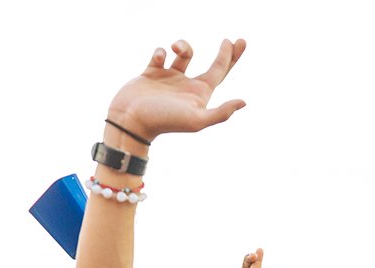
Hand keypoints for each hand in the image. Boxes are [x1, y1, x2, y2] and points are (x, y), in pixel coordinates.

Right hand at [106, 39, 246, 142]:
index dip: (231, 57)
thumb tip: (243, 102)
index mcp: (198, 94)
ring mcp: (169, 79)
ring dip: (182, 45)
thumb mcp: (195, 119)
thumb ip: (220, 113)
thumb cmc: (163, 121)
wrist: (131, 121)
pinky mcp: (151, 74)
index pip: (220, 72)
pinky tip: (159, 58)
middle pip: (210, 64)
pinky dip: (159, 52)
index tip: (239, 40)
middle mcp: (186, 86)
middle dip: (223, 52)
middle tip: (230, 39)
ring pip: (183, 54)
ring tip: (174, 47)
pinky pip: (159, 55)